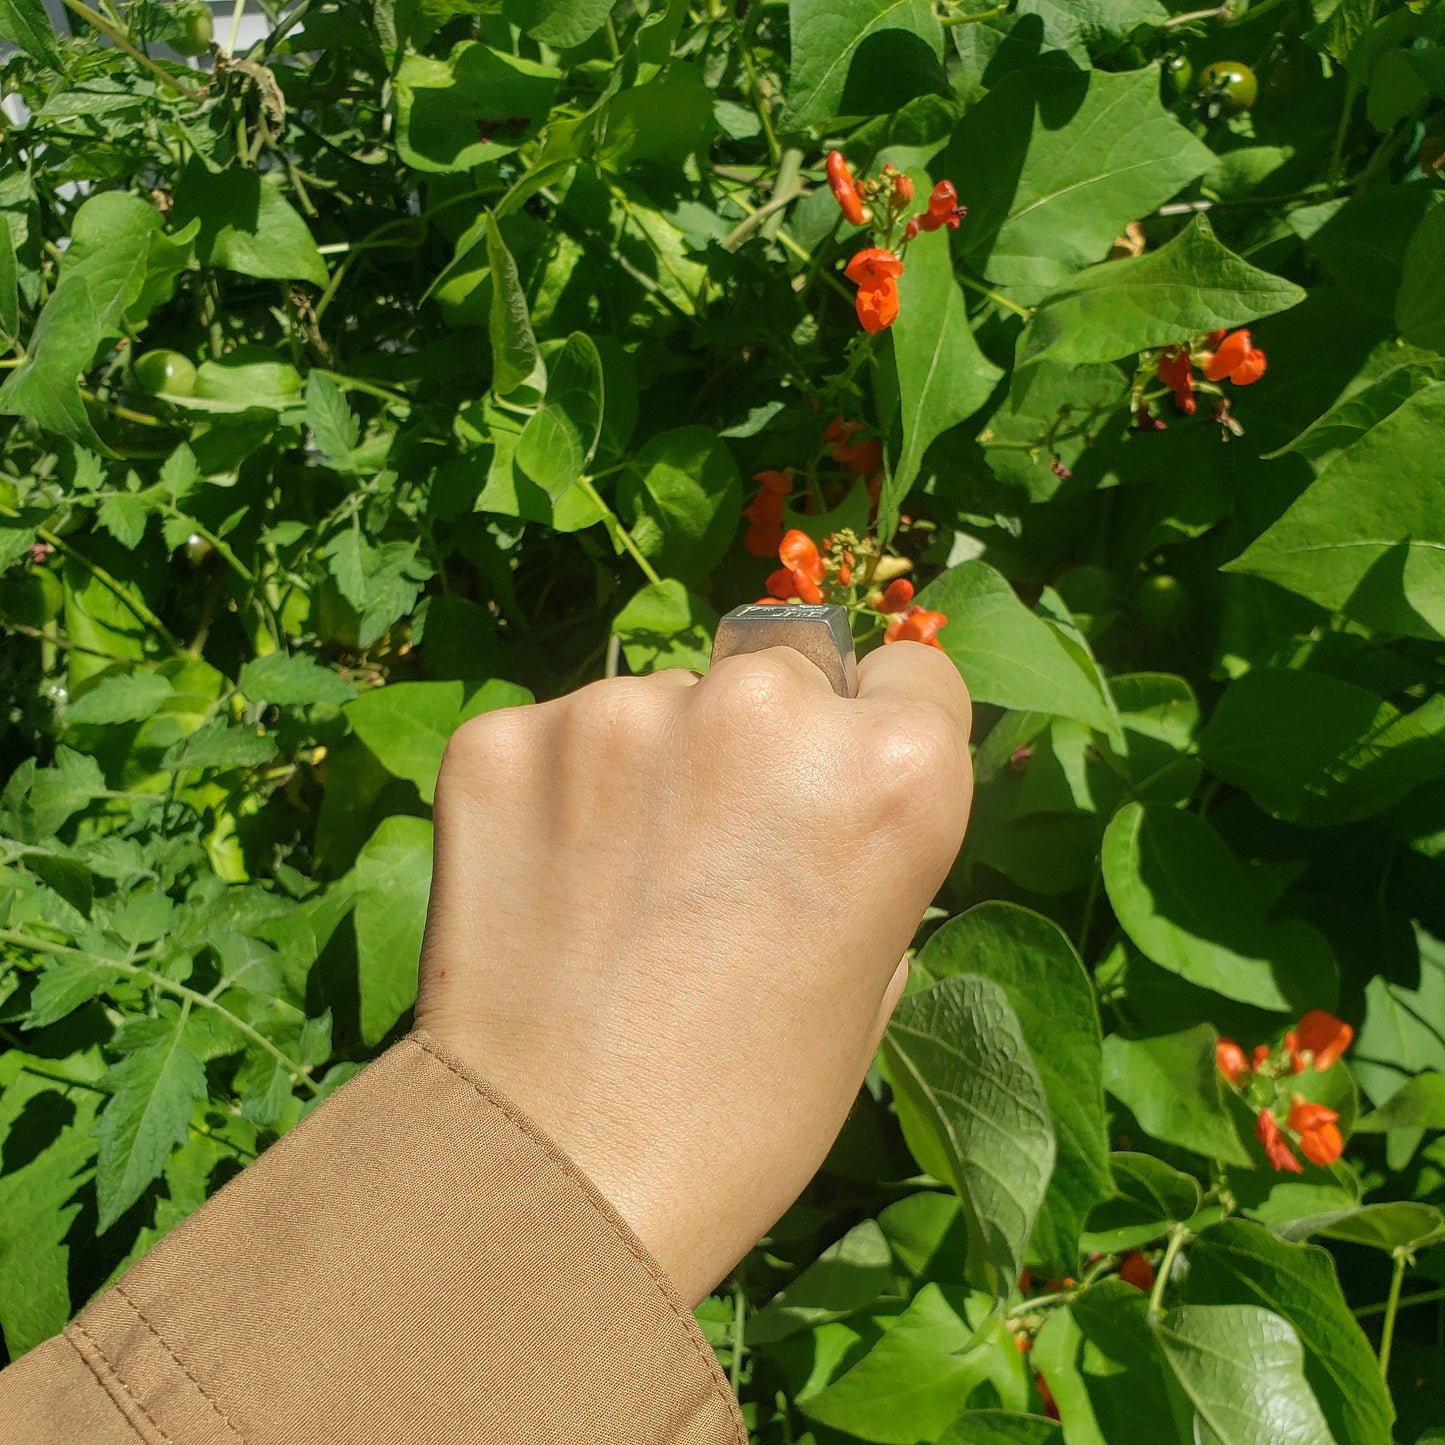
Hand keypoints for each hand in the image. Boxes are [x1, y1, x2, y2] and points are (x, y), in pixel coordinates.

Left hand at [415, 643, 971, 1304]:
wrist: (556, 1181)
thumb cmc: (746, 1111)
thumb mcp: (873, 977)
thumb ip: (862, 847)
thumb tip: (819, 794)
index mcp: (892, 769)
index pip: (910, 673)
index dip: (875, 734)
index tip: (832, 787)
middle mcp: (765, 708)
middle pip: (780, 673)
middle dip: (759, 744)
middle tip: (714, 857)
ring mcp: (621, 712)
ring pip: (659, 702)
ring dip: (651, 768)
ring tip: (621, 893)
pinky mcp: (504, 737)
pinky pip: (553, 737)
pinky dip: (554, 793)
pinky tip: (549, 887)